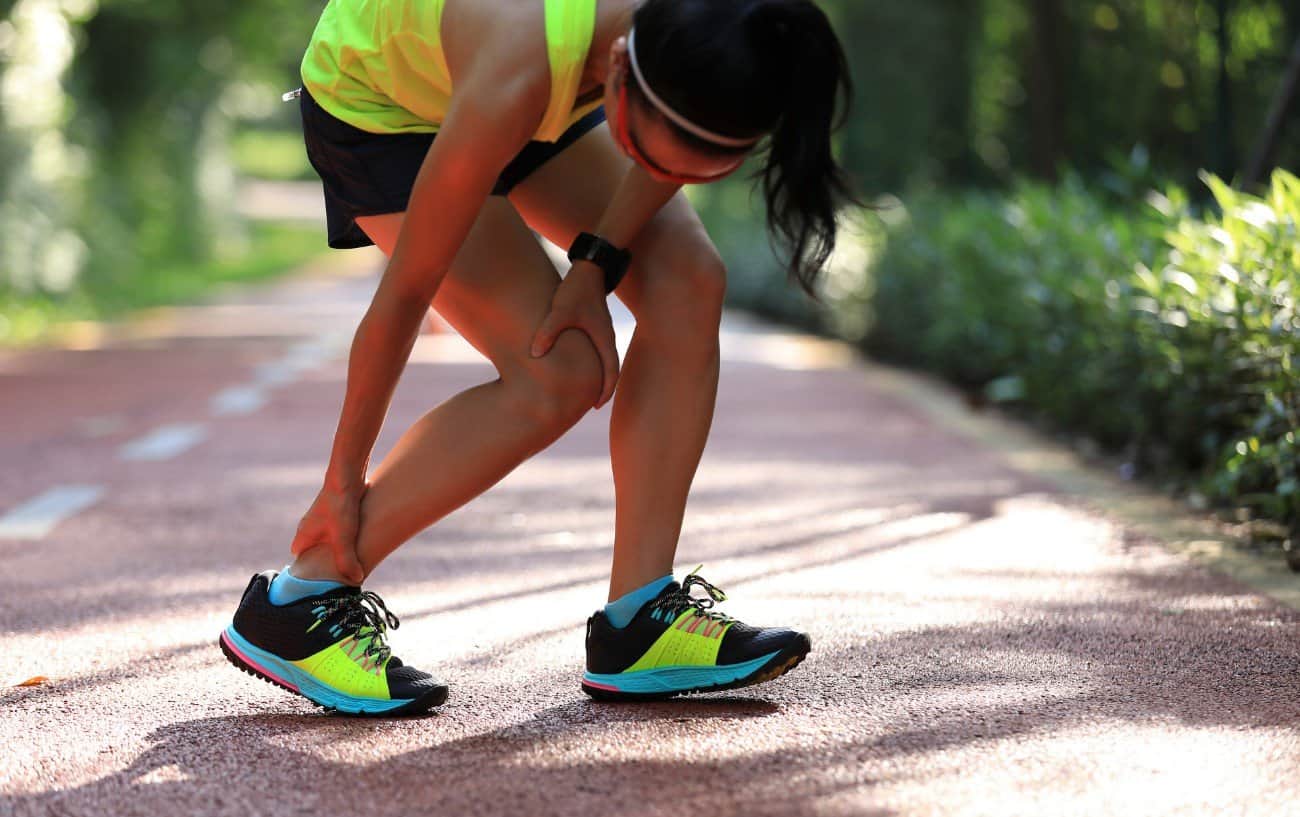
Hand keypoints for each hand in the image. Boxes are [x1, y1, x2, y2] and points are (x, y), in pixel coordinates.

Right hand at [289, 483, 366, 584]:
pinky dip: (345, 536)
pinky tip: (358, 539)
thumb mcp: (343, 540)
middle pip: (313, 550)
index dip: (308, 569)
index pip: (299, 559)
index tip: (321, 578)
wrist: (348, 477)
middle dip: (325, 560)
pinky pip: (337, 529)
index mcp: (303, 535)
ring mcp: (322, 518)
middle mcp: (309, 527)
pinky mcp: (335, 511)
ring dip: (337, 547)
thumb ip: (347, 562)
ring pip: (327, 539)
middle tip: (339, 571)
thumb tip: (355, 580)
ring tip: (351, 557)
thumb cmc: (340, 508)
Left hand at [530, 262, 619, 407]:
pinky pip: (597, 349)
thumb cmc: (576, 289)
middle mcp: (606, 337)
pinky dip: (592, 361)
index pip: (611, 372)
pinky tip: (577, 363)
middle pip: (610, 370)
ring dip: (598, 375)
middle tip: (590, 404)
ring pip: (604, 359)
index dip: (605, 390)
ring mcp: (601, 330)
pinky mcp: (594, 323)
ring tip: (584, 388)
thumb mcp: (559, 311)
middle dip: (602, 388)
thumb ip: (548, 332)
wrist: (589, 267)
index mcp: (603, 338)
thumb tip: (535, 354)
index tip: (595, 405)